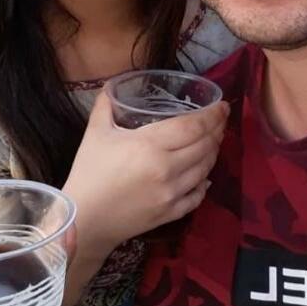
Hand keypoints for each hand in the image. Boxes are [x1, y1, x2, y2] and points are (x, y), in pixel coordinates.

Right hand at [63, 91, 228, 261]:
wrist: (83, 220)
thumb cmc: (89, 172)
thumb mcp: (95, 134)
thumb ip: (105, 106)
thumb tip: (111, 86)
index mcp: (150, 145)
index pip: (192, 126)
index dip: (212, 115)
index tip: (223, 106)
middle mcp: (167, 168)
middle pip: (204, 145)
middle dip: (217, 130)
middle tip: (221, 120)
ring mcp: (172, 193)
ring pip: (205, 169)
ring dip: (213, 152)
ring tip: (214, 141)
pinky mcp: (171, 213)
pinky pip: (197, 196)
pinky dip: (205, 183)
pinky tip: (205, 175)